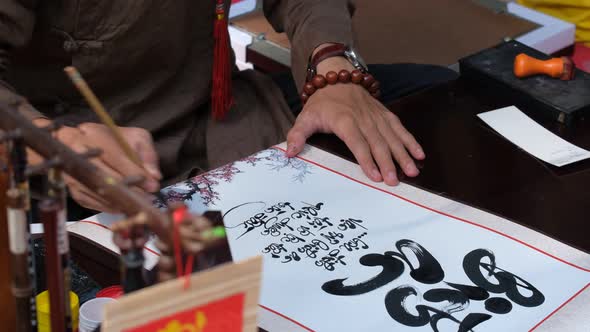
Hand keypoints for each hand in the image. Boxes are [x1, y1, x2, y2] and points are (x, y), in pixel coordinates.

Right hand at [31, 119, 161, 211]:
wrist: (86, 143)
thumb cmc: (115, 140)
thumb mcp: (136, 138)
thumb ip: (147, 154)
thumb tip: (154, 176)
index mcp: (93, 135)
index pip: (115, 157)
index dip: (135, 173)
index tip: (152, 185)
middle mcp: (77, 154)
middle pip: (104, 176)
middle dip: (129, 189)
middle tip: (148, 198)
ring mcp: (71, 172)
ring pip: (97, 191)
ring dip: (121, 201)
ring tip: (141, 204)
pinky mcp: (72, 189)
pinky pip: (91, 202)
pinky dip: (110, 207)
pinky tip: (125, 207)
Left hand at [286, 56, 423, 185]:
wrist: (337, 77)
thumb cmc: (321, 103)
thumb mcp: (305, 117)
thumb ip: (297, 135)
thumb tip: (289, 153)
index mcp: (344, 120)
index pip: (357, 142)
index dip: (366, 159)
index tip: (375, 176)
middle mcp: (363, 118)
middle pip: (378, 142)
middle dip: (388, 162)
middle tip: (395, 181)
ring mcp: (376, 115)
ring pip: (392, 136)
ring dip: (403, 154)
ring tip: (412, 171)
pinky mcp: (385, 113)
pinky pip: (399, 127)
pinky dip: (410, 140)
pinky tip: (420, 154)